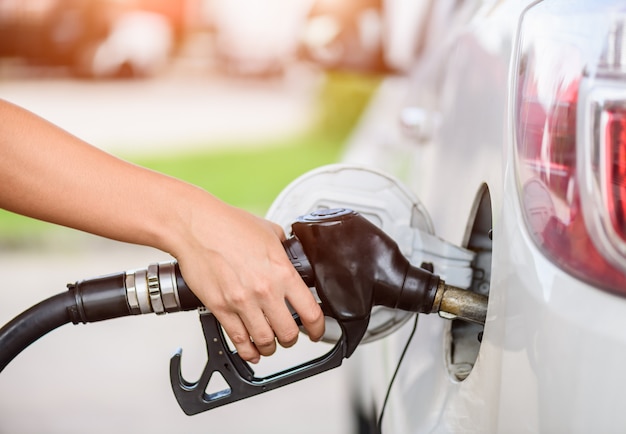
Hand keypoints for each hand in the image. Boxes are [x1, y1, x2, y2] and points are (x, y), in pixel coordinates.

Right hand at [171, 194, 324, 362]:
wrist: (195, 226)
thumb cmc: (228, 225)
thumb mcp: (268, 231)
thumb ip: (283, 247)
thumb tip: (289, 253)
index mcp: (282, 272)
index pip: (311, 312)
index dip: (318, 328)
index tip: (316, 331)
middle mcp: (264, 291)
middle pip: (288, 333)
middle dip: (291, 339)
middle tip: (290, 336)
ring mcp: (242, 302)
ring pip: (264, 341)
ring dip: (270, 347)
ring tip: (270, 345)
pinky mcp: (220, 308)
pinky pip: (238, 340)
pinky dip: (247, 351)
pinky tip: (251, 351)